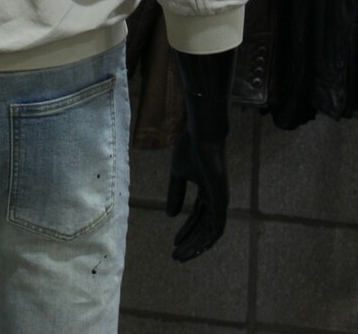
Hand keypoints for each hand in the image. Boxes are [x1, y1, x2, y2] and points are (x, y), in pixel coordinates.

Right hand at [166, 130, 227, 261]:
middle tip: (176, 257)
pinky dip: (206, 240)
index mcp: (206, 191)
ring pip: (210, 232)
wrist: (202, 135)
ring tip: (180, 256)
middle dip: (190, 243)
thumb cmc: (190, 148)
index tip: (174, 244)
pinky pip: (217, 227)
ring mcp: (220, 200)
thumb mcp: (177, 173)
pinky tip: (195, 248)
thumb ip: (175, 193)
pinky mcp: (222, 200)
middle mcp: (215, 199)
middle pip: (204, 228)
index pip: (197, 217)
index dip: (186, 231)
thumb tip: (170, 216)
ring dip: (196, 246)